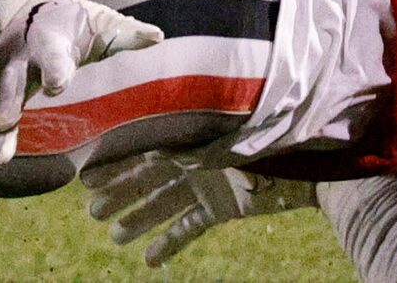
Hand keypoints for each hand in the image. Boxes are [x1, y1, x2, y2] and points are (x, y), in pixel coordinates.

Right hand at [0, 0, 163, 174]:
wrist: (30, 6)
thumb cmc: (74, 23)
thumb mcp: (100, 22)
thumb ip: (125, 33)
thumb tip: (155, 37)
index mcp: (50, 33)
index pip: (52, 50)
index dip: (55, 66)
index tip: (58, 84)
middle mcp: (18, 50)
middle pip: (12, 78)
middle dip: (9, 102)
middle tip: (7, 126)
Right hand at [83, 150, 314, 266]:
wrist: (309, 168)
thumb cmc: (267, 140)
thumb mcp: (224, 136)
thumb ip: (190, 140)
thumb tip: (154, 142)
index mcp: (189, 137)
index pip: (143, 150)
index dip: (114, 164)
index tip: (86, 176)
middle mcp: (193, 160)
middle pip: (148, 179)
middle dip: (120, 194)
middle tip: (93, 212)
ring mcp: (207, 185)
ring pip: (164, 205)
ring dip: (140, 220)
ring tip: (115, 236)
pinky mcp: (222, 208)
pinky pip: (190, 228)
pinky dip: (170, 243)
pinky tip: (149, 260)